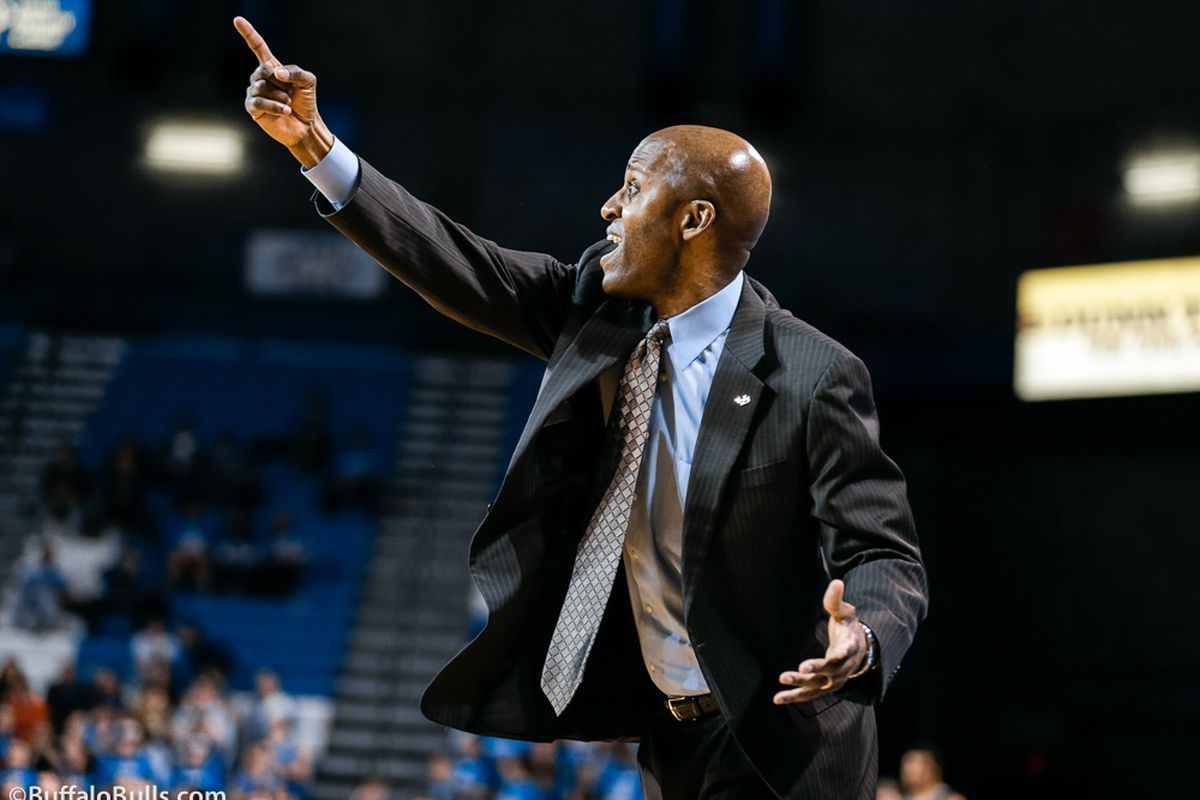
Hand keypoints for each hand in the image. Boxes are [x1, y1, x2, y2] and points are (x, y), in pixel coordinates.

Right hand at [233, 15, 331, 164]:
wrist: (305, 126)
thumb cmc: (305, 102)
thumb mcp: (308, 82)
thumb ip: (296, 71)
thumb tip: (276, 72)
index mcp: (272, 67)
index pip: (257, 47)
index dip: (248, 33)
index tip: (237, 20)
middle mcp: (260, 78)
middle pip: (263, 70)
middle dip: (280, 82)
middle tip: (289, 93)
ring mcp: (255, 93)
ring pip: (261, 87)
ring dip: (280, 97)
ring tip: (288, 104)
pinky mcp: (253, 109)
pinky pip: (259, 102)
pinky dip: (275, 106)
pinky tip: (285, 111)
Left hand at [773, 579, 867, 704]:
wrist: (859, 649)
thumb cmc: (848, 627)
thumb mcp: (846, 612)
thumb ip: (837, 601)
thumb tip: (837, 582)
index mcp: (850, 649)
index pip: (841, 656)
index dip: (829, 660)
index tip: (812, 662)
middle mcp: (843, 669)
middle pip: (826, 674)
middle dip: (809, 674)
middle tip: (791, 673)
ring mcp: (834, 681)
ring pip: (816, 688)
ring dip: (798, 691)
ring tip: (780, 690)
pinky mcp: (825, 687)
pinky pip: (810, 694)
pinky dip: (795, 697)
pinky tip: (778, 699)